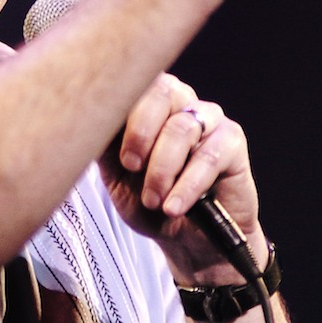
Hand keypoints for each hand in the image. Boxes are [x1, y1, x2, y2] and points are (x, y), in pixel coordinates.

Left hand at [98, 73, 265, 284]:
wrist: (188, 239)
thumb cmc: (150, 201)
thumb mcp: (116, 175)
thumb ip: (105, 144)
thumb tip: (89, 118)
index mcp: (148, 102)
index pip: (134, 82)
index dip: (121, 112)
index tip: (113, 151)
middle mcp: (180, 102)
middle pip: (162, 90)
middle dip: (140, 132)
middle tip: (131, 167)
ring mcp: (209, 119)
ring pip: (182, 128)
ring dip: (161, 169)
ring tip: (153, 201)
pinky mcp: (232, 142)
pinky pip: (209, 156)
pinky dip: (187, 186)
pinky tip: (174, 207)